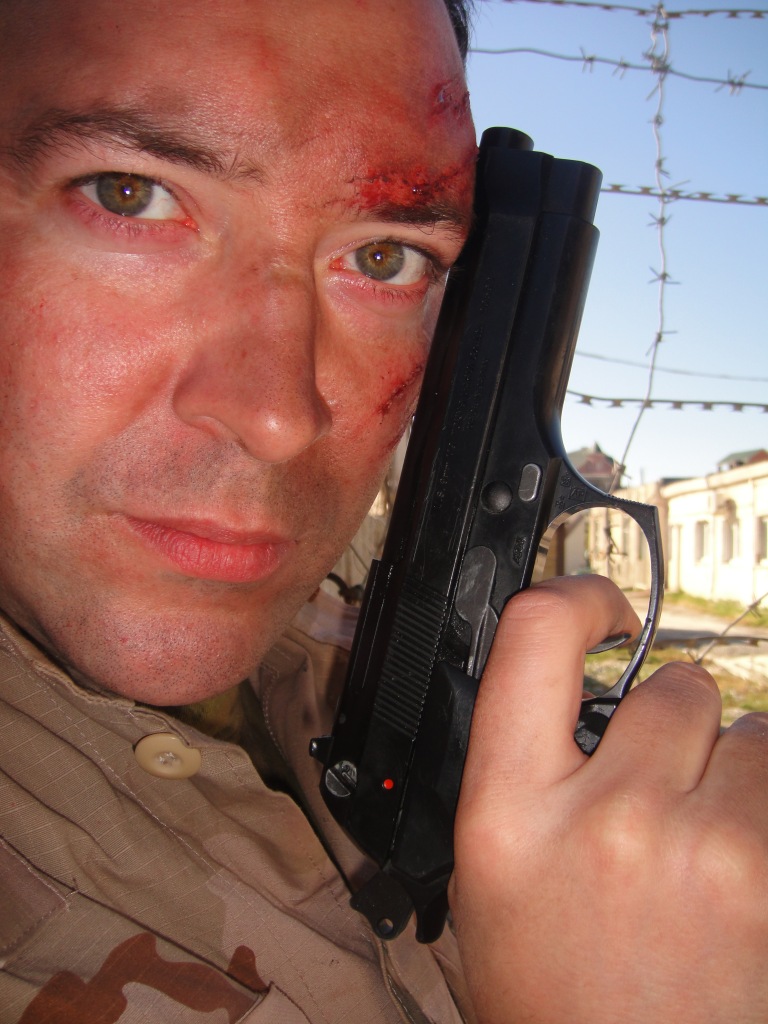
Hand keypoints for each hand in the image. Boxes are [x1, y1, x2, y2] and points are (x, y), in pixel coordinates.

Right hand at [449, 575, 767, 1023]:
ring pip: (749, 733)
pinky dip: (767, 810)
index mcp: (508, 812)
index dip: (576, 598)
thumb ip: (525, 765)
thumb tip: (576, 683)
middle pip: (673, 688)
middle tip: (659, 799)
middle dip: (676, 728)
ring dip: (736, 772)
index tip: (605, 610)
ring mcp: (699, 847)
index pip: (533, 636)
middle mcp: (603, 818)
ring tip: (705, 850)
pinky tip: (740, 871)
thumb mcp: (493, 875)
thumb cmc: (558, 997)